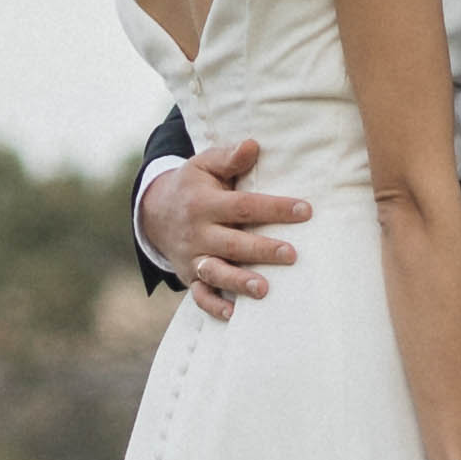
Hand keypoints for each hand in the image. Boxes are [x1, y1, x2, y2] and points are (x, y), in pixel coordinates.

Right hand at [142, 141, 309, 321]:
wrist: (155, 211)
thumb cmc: (193, 185)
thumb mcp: (204, 165)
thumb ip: (228, 157)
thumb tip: (253, 145)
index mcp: (204, 203)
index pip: (243, 206)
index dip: (274, 208)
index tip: (305, 210)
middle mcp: (198, 232)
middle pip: (232, 243)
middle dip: (261, 250)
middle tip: (292, 254)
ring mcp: (193, 257)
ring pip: (215, 272)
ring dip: (238, 281)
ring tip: (263, 290)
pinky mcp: (189, 276)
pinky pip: (199, 295)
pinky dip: (214, 306)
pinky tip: (233, 314)